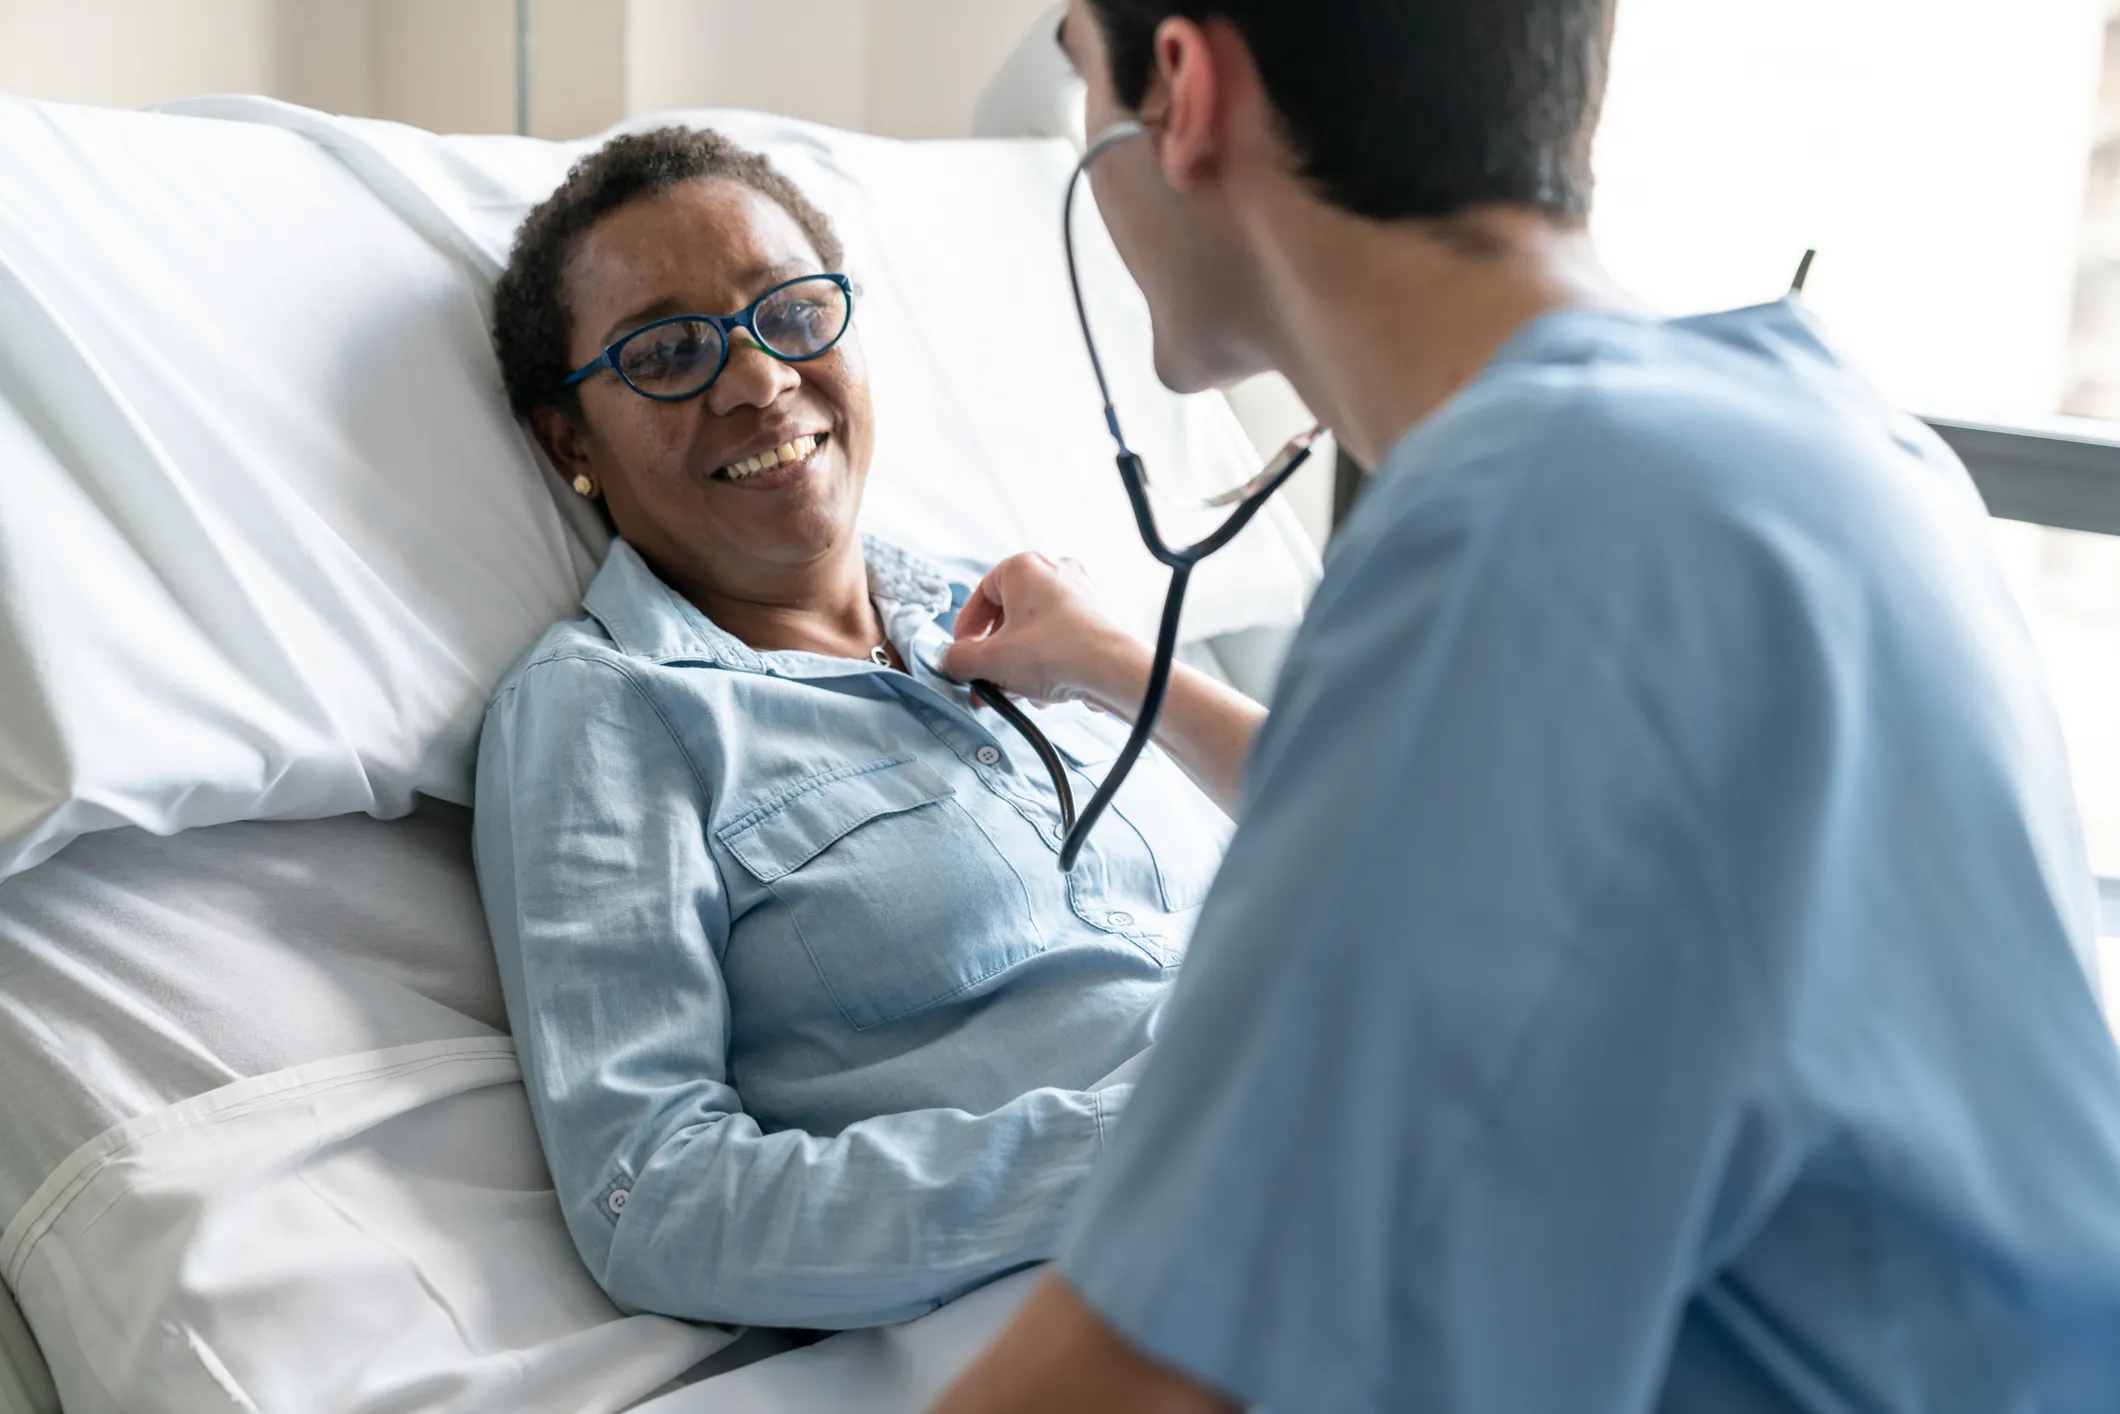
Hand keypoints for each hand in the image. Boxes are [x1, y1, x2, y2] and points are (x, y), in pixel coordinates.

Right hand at [943, 553, 1150, 713]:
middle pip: (1008, 616)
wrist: (1112, 669)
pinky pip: (1059, 639)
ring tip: (1015, 694)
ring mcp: (1079, 593)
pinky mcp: (1097, 617)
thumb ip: (959, 659)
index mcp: (1023, 567)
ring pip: (1034, 631)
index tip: (962, 654)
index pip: (981, 594)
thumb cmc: (1052, 653)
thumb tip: (951, 661)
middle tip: (985, 681)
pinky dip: (1046, 663)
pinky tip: (1043, 693)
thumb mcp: (990, 660)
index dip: (967, 629)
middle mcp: (1054, 571)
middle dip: (995, 655)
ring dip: (1019, 664)